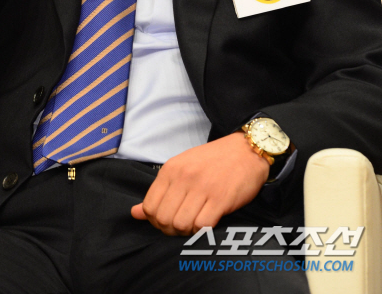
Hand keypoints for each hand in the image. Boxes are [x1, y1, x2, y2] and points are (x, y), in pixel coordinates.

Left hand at [130, 132, 268, 235]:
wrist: (246, 150)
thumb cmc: (212, 161)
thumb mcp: (181, 168)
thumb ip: (159, 191)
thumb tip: (135, 213)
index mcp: (171, 169)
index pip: (149, 206)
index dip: (154, 220)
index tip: (166, 220)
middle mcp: (184, 177)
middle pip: (163, 219)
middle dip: (169, 229)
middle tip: (181, 225)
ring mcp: (202, 188)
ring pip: (180, 224)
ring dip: (186, 231)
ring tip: (194, 224)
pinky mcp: (221, 199)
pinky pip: (202, 226)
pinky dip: (202, 231)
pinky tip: (207, 222)